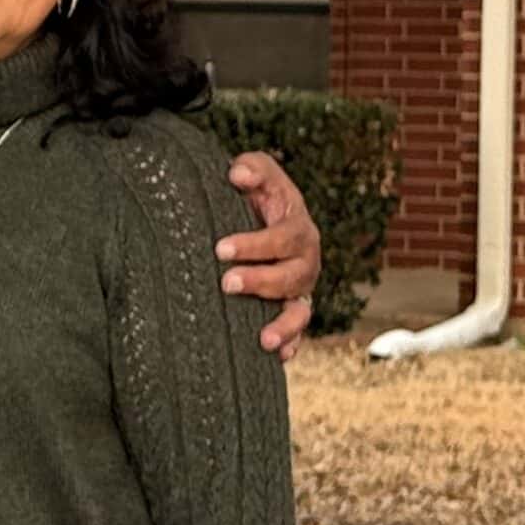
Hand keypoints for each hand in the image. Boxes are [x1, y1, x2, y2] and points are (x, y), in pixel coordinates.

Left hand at [219, 152, 319, 362]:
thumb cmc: (255, 195)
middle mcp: (304, 261)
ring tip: (263, 340)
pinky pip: (296, 332)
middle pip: (293, 277)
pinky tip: (278, 357)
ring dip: (283, 325)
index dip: (255, 244)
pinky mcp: (289, 309)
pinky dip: (290, 345)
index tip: (220, 249)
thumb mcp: (256, 173)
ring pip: (300, 311)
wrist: (256, 218)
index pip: (284, 237)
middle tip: (226, 283)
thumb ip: (251, 168)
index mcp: (297, 228)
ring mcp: (299, 289)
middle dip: (261, 282)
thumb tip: (236, 174)